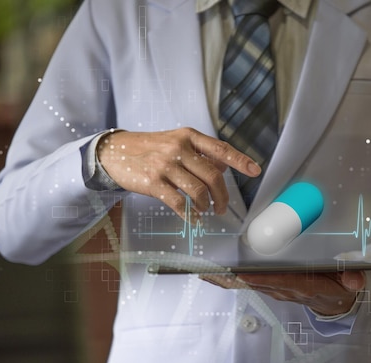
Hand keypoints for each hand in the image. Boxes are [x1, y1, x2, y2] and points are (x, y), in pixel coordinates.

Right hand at [97, 128, 260, 220]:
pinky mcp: (152, 182)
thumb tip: (223, 168)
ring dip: (206, 205)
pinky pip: (178, 203)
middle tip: (222, 207)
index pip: (220, 149)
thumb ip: (200, 154)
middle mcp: (178, 148)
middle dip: (222, 195)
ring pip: (198, 190)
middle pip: (212, 175)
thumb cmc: (150, 148)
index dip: (240, 161)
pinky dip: (189, 214)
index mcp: (188, 137)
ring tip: (204, 210)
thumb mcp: (175, 142)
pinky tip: (192, 218)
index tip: (255, 170)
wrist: (114, 152)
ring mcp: (165, 165)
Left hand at [201, 270, 365, 315]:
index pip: (281, 281)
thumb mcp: (350, 284)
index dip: (262, 279)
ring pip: (246, 284)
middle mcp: (284, 289)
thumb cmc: (338, 287)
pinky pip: (245, 284)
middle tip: (210, 270)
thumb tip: (355, 281)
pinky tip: (211, 275)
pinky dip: (228, 279)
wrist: (335, 303)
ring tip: (203, 270)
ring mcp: (275, 289)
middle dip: (233, 278)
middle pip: (255, 283)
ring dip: (225, 278)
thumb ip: (352, 281)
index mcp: (303, 285)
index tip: (244, 274)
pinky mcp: (270, 287)